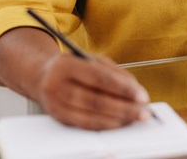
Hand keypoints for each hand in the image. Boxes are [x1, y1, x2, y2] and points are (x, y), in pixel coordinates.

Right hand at [36, 53, 150, 129]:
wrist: (43, 76)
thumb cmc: (74, 66)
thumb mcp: (92, 60)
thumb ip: (114, 72)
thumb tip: (135, 90)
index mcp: (66, 65)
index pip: (100, 78)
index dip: (123, 88)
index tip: (142, 96)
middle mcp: (57, 85)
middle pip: (96, 100)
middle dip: (124, 108)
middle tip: (143, 111)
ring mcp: (55, 104)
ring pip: (90, 116)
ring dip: (117, 119)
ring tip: (134, 117)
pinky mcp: (58, 118)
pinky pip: (84, 125)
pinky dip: (104, 125)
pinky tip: (118, 123)